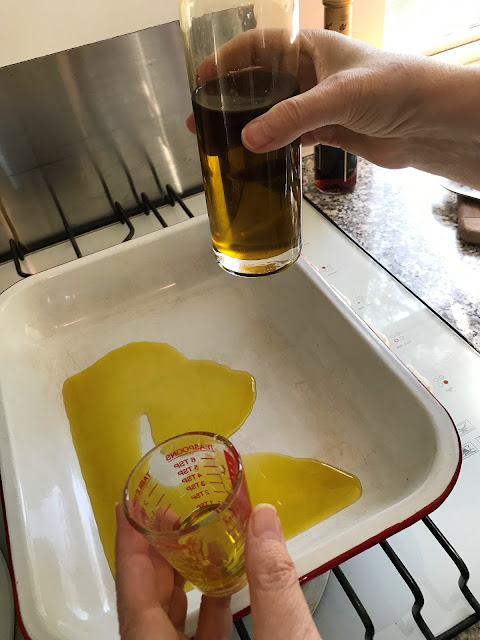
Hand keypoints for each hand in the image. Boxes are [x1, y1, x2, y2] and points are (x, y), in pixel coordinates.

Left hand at [115, 503, 321, 639]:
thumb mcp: (283, 638)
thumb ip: (273, 581)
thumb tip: (265, 518)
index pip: (132, 592)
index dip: (128, 545)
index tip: (126, 506)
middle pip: (144, 600)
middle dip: (154, 551)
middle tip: (165, 509)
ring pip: (166, 619)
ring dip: (179, 576)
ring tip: (190, 535)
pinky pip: (191, 636)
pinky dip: (203, 607)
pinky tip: (222, 584)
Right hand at [187, 30, 479, 188]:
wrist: (430, 123)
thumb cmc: (396, 87)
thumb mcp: (338, 96)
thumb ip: (293, 117)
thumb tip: (249, 139)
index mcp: (310, 48)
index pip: (258, 47)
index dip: (227, 61)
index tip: (202, 79)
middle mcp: (312, 73)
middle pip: (261, 84)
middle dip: (232, 101)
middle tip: (204, 119)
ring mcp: (319, 102)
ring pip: (275, 113)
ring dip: (252, 127)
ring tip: (224, 142)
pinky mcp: (329, 129)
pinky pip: (293, 136)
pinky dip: (276, 146)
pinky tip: (261, 156)